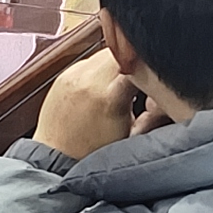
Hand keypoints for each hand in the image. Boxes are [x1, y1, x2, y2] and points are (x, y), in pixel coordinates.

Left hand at [32, 51, 149, 164]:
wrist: (56, 160)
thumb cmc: (94, 154)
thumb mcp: (130, 132)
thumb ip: (147, 107)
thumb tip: (156, 84)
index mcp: (109, 96)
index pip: (139, 62)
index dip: (151, 67)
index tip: (156, 76)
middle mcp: (88, 80)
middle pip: (122, 51)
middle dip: (135, 62)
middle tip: (141, 79)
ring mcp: (72, 76)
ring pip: (105, 53)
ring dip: (117, 63)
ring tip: (120, 84)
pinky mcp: (62, 76)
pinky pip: (88, 61)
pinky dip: (99, 69)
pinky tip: (103, 87)